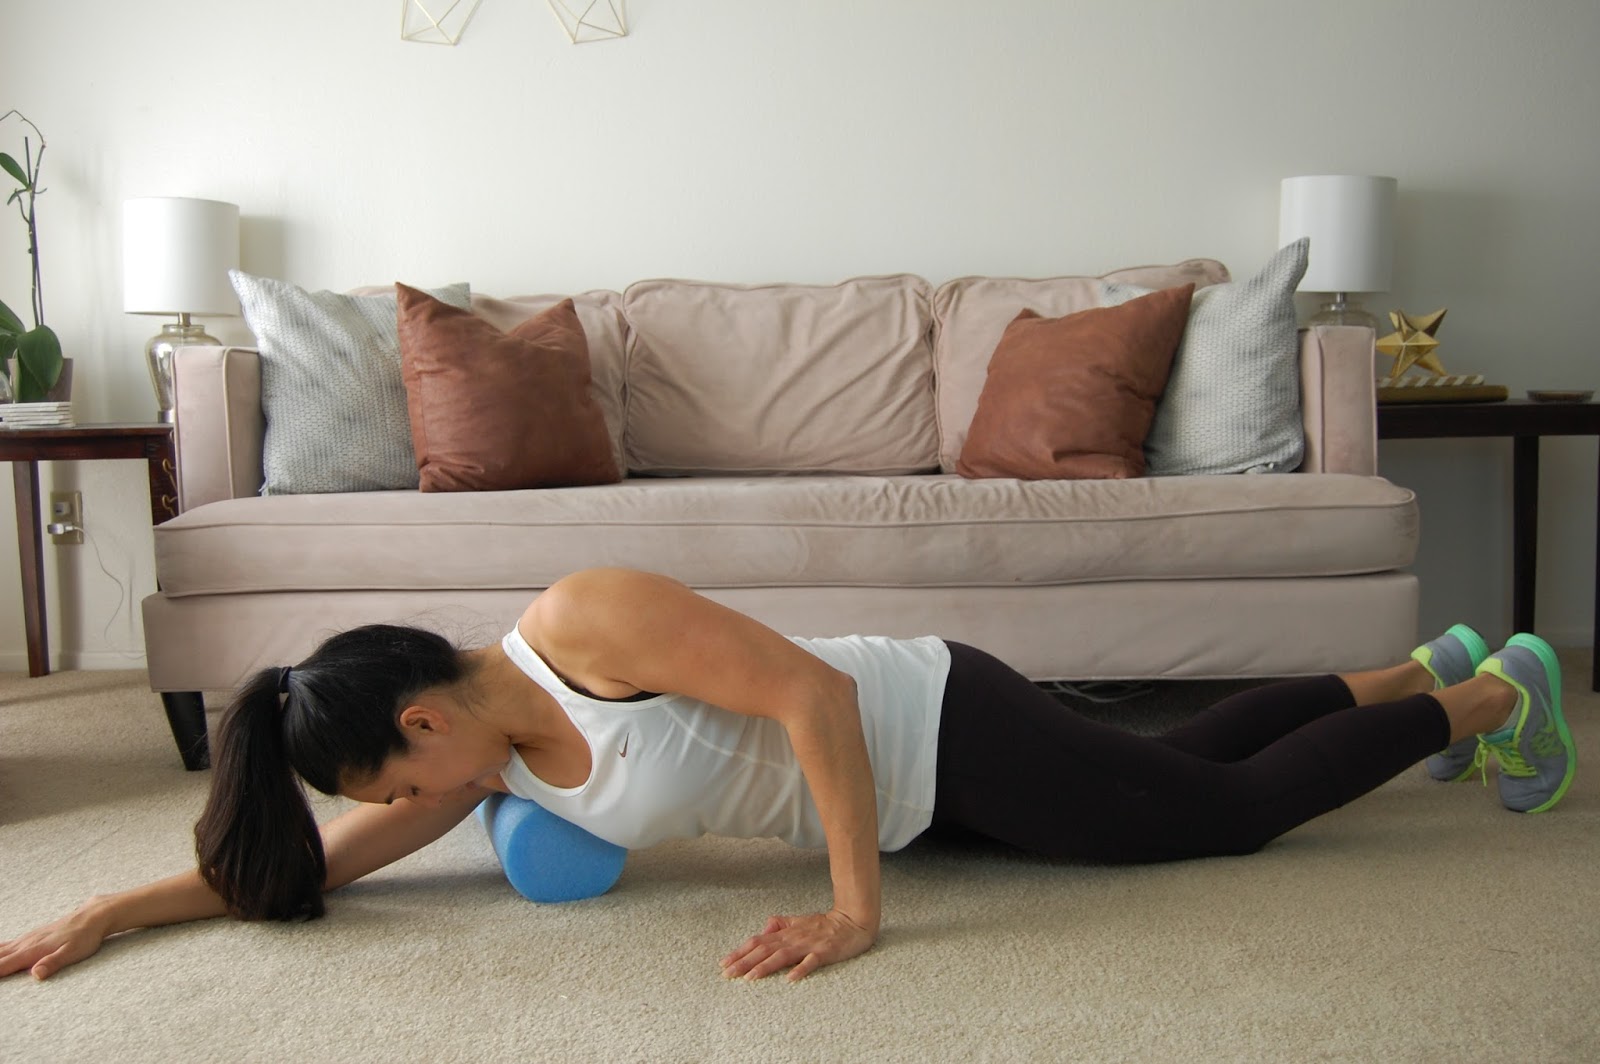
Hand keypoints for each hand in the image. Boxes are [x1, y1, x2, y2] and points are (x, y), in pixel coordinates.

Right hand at [0, 903, 112, 980]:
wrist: (93, 916)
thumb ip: (53, 963)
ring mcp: (27, 938)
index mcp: (32, 951)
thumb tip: (35, 974)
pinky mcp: (31, 936)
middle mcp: (25, 943)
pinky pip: (7, 944)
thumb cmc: (85, 937)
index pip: (3, 966)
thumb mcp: (73, 953)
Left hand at [719, 908, 875, 982]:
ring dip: (765, 966)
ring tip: (750, 977)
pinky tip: (790, 978)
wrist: (853, 920)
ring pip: (782, 956)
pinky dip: (800, 969)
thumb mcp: (799, 921)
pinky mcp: (825, 952)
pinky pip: (811, 961)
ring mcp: (809, 945)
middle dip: (744, 962)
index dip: (740, 952)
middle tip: (727, 974)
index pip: (758, 941)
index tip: (724, 964)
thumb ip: (780, 925)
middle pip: (765, 949)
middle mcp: (793, 938)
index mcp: (786, 933)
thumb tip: (763, 929)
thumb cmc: (825, 924)